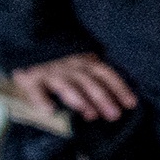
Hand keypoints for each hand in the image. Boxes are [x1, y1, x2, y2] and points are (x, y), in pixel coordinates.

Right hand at [11, 54, 135, 124]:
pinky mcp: (30, 78)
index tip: (131, 104)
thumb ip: (95, 77)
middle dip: (103, 99)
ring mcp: (50, 72)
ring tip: (91, 115)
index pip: (106, 74)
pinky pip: (36, 90)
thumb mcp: (82, 63)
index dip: (119, 88)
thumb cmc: (61, 61)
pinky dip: (41, 100)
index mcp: (85, 62)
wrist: (28, 43)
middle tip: (114, 115)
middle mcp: (70, 66)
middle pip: (89, 83)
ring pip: (67, 86)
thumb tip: (115, 101)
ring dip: (80, 100)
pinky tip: (49, 111)